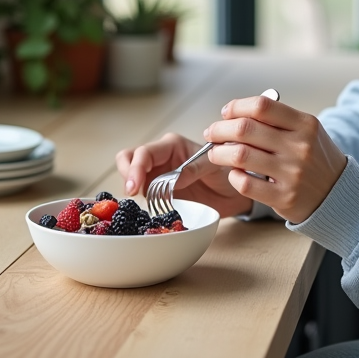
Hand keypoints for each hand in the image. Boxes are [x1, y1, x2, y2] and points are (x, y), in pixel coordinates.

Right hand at [115, 132, 252, 217]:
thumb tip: (172, 179)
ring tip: (137, 203)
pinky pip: (141, 195)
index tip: (133, 187)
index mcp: (172, 145)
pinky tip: (144, 212)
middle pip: (128, 158)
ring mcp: (155, 175)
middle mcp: (160, 158)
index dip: (135, 168)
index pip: (145, 152)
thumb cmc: (225, 173)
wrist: (232, 194)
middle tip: (131, 193)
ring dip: (129, 189)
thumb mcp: (214, 167)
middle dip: (126, 174)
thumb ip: (194, 168)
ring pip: (130, 176)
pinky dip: (138, 203)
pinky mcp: (156, 192)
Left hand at [203, 93, 347, 222]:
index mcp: (305, 124)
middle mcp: (299, 147)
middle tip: (212, 133)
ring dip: (219, 153)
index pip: (262, 106)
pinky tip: (234, 173)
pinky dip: (233, 176)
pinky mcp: (284, 197)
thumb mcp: (307, 131)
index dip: (236, 107)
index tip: (226, 113)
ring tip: (215, 153)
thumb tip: (235, 114)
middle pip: (245, 129)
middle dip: (220, 129)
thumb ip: (277, 120)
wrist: (338, 194)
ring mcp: (292, 173)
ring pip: (240, 156)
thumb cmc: (315, 158)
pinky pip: (246, 184)